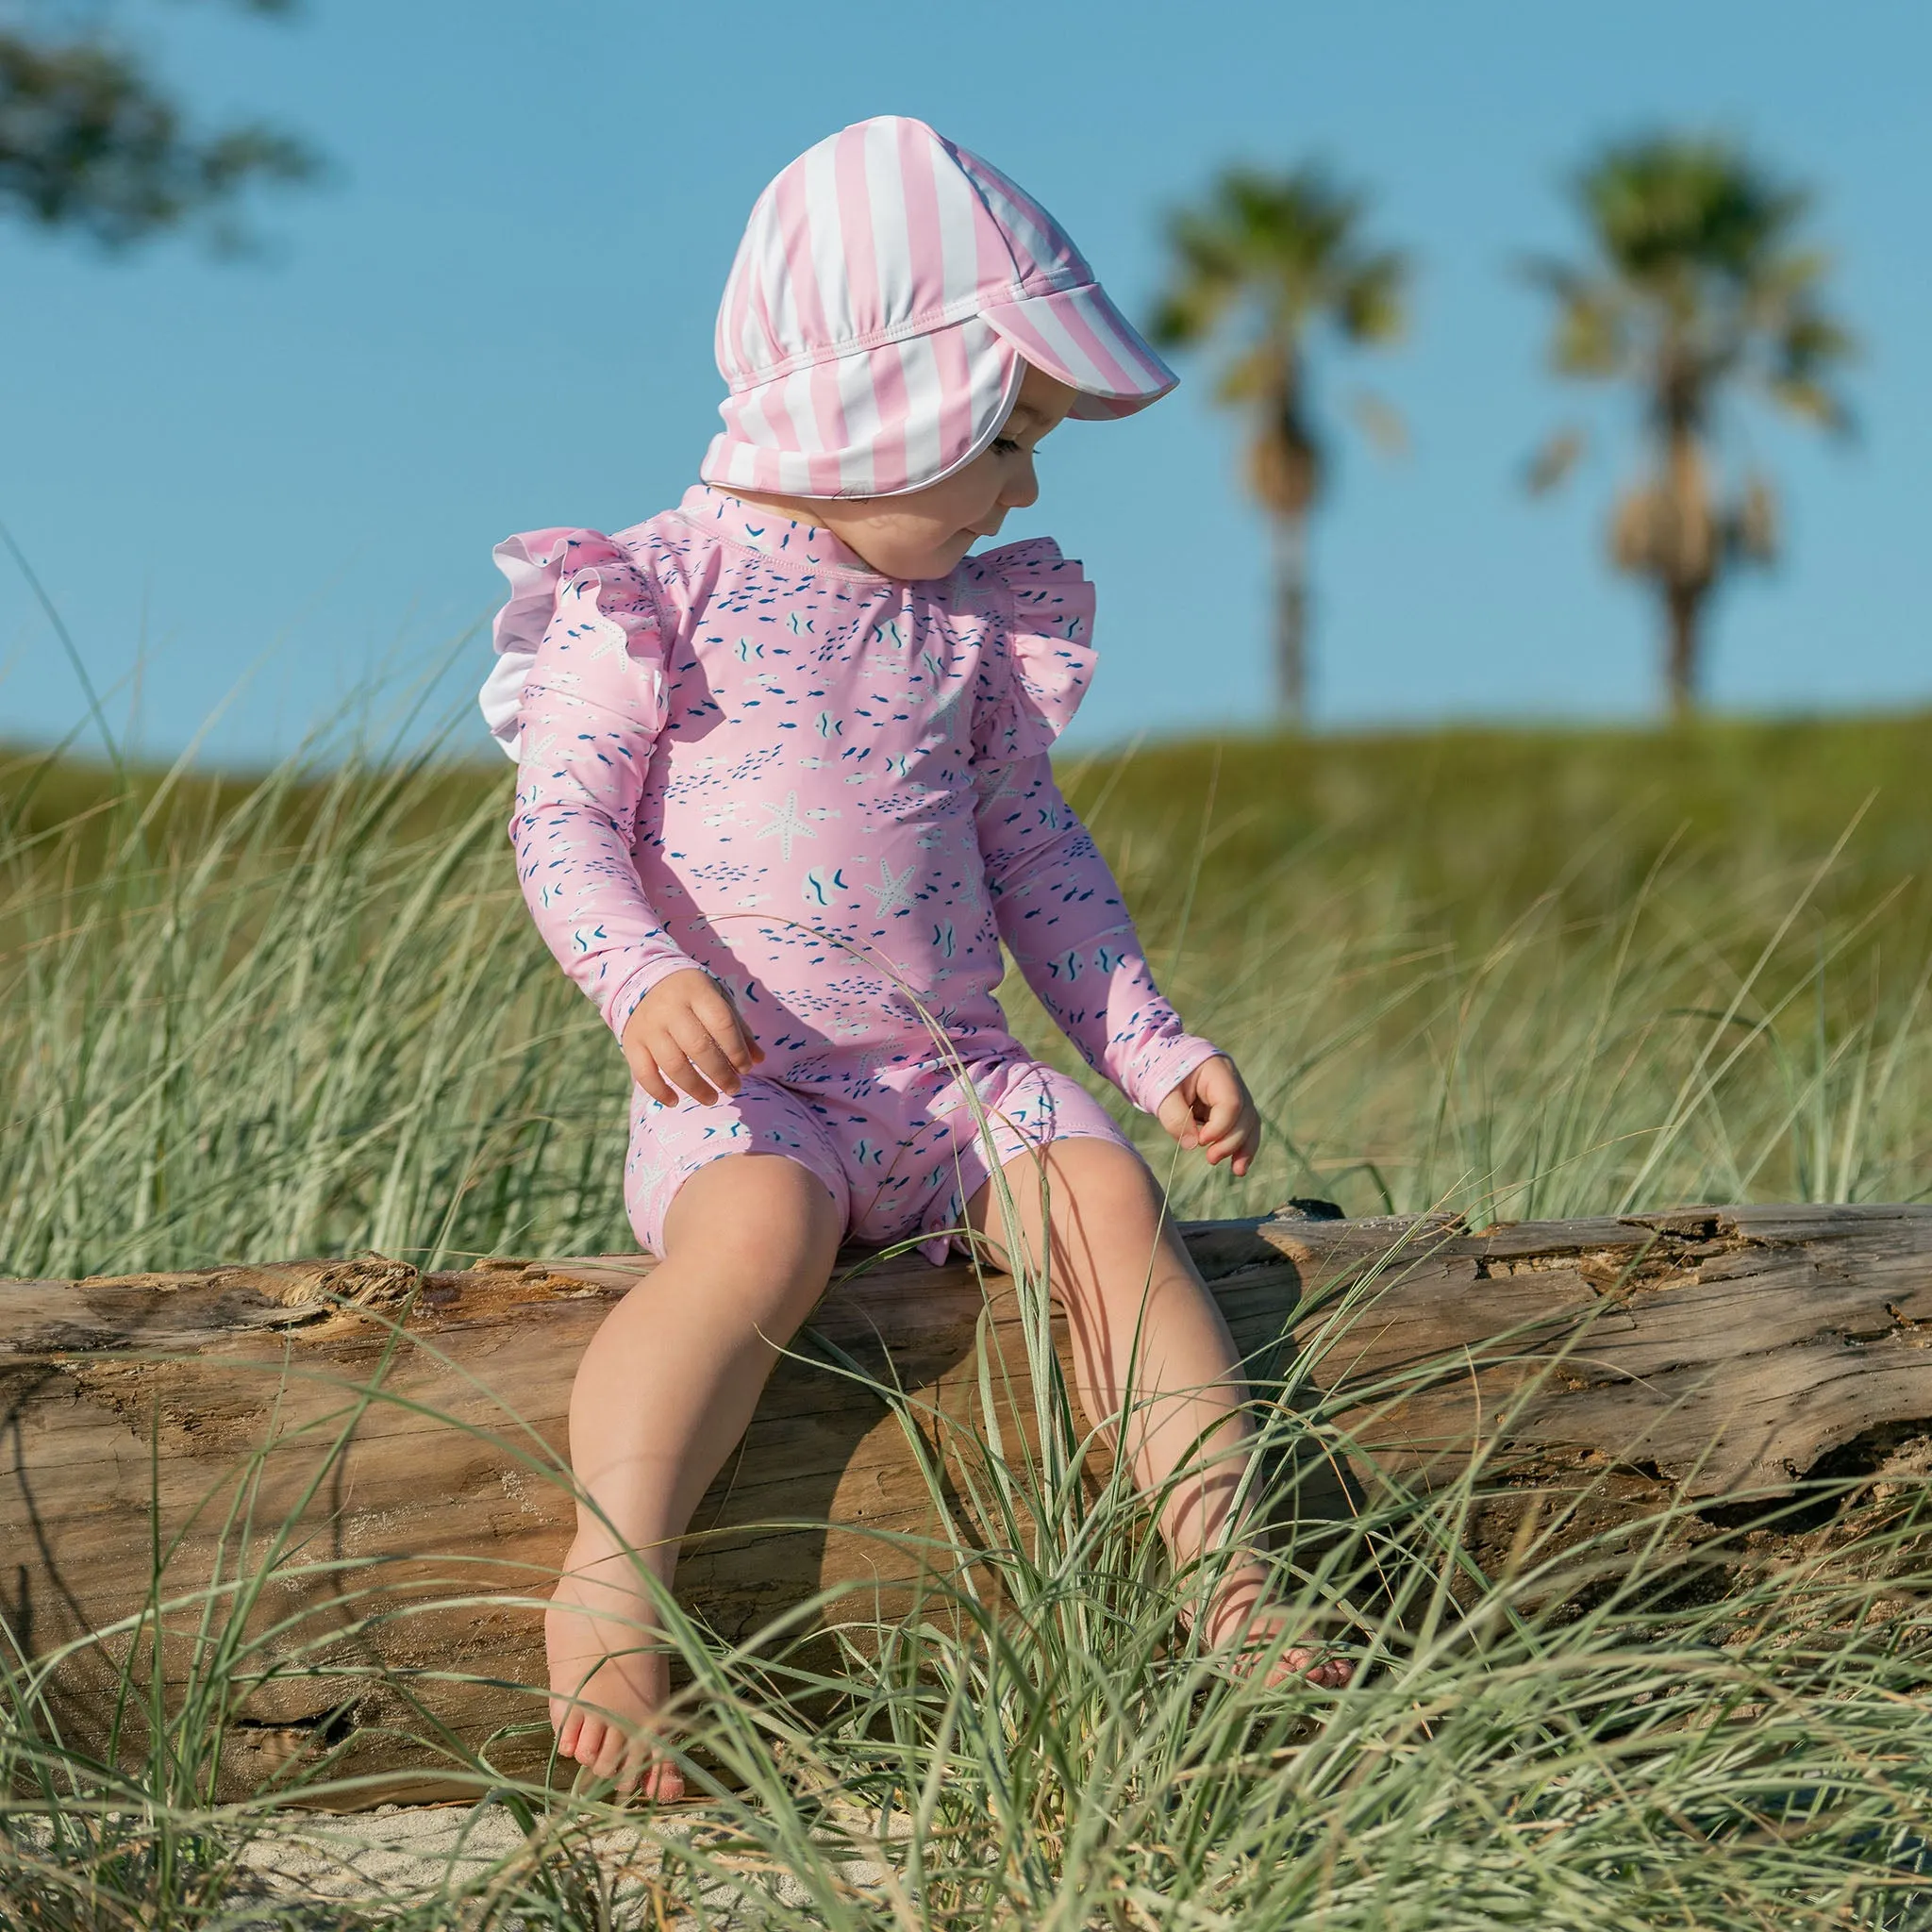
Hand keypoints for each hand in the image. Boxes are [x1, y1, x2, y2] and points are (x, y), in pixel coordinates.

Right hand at [619, 970, 762, 1106]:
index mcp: (697, 991)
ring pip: (673, 1064)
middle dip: (720, 1073)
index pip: (722, 1023)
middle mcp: (670, 1008)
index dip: (737, 1050)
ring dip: (695, 1087)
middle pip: (698, 1047)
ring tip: (712, 1099)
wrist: (643, 978)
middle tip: (734, 1088)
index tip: (746, 1069)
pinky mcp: (631, 1041)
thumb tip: (759, 1060)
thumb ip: (739, 1028)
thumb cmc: (691, 994)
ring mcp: (649, 1026)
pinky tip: (675, 1101)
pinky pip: (643, 1073)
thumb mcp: (717, 999)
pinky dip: (659, 1091)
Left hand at [1156, 1055, 1260, 1177]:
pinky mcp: (1232, 1109)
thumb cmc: (1161, 1074)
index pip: (1231, 1101)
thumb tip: (1192, 1144)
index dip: (1221, 1126)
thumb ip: (1175, 1117)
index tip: (1201, 1141)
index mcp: (1217, 1070)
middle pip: (1245, 1114)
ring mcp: (1236, 1093)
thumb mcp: (1162, 1093)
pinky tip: (1238, 1167)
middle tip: (1211, 1158)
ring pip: (1250, 1123)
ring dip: (1244, 1148)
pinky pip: (1243, 1128)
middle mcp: (1233, 1081)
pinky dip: (1241, 1147)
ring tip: (1237, 1171)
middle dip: (1231, 1141)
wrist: (1163, 1062)